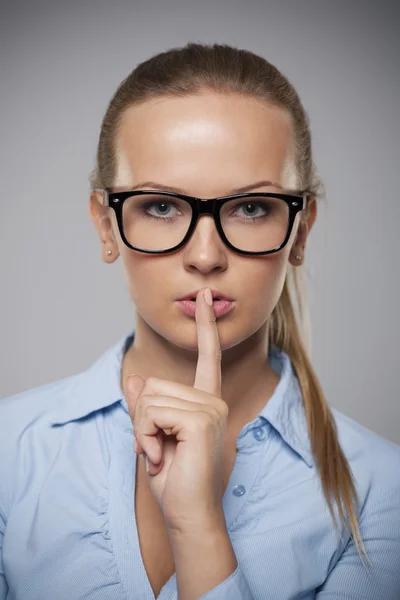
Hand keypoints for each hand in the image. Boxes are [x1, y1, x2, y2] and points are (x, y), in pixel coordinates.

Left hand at [126, 287, 228, 534]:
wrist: (187, 514)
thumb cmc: (174, 479)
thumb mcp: (151, 437)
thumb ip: (145, 406)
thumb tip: (136, 377)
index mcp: (206, 402)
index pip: (208, 357)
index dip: (206, 326)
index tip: (205, 296)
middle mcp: (212, 401)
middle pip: (154, 384)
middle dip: (142, 418)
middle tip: (156, 449)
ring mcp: (210, 409)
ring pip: (150, 397)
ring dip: (141, 430)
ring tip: (159, 454)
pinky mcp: (202, 419)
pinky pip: (152, 412)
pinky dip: (144, 436)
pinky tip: (160, 457)